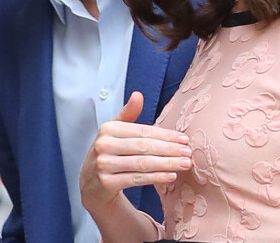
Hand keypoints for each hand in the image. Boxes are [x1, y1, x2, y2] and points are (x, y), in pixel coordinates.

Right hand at [80, 91, 192, 212]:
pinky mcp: (107, 183)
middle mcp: (104, 144)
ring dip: (167, 164)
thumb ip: (128, 114)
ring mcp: (104, 164)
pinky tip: (171, 176)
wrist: (91, 184)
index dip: (164, 135)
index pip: (142, 131)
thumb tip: (138, 94)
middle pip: (143, 147)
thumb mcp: (114, 131)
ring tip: (185, 164)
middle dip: (169, 149)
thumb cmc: (108, 152)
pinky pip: (137, 179)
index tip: (183, 139)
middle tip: (188, 152)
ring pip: (142, 163)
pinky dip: (156, 177)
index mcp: (108, 128)